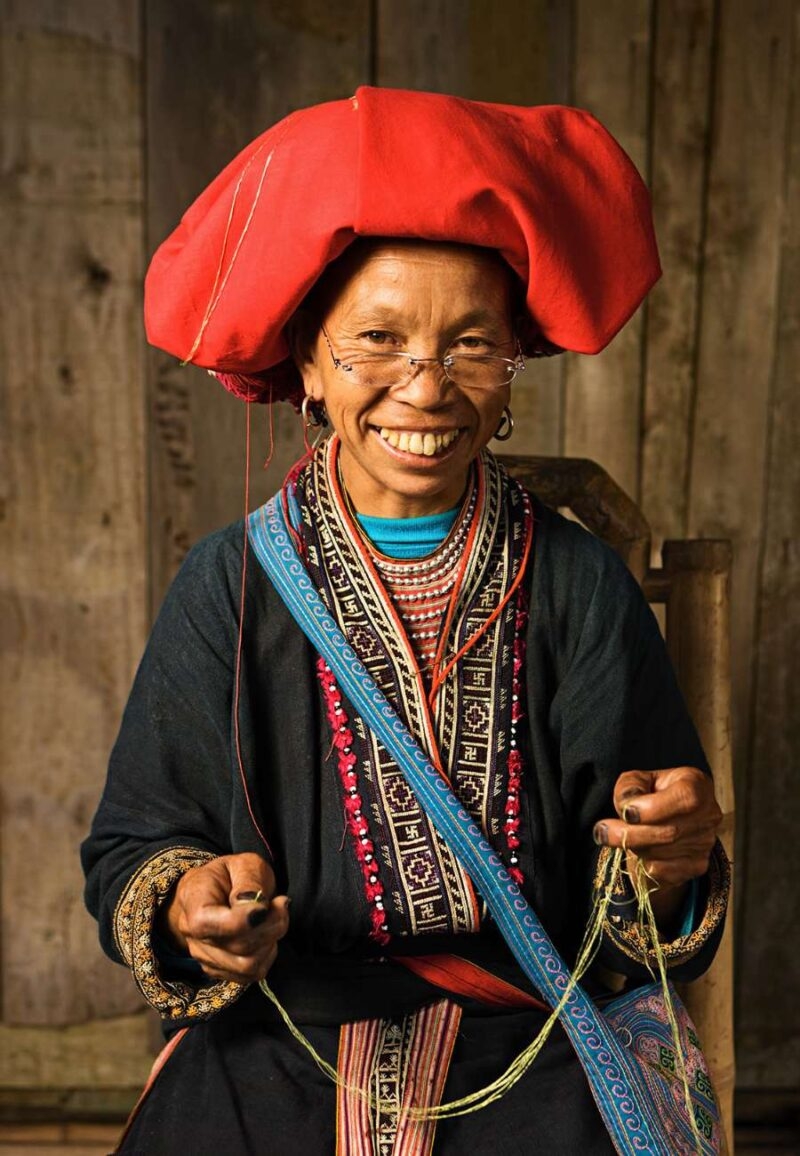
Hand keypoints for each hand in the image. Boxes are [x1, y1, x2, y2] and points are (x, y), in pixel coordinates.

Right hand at [159, 853, 289, 983]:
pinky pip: (250, 975)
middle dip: (271, 926)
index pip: (212, 924)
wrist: (217, 890)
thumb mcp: (244, 864)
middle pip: (238, 947)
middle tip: (280, 904)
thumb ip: (249, 883)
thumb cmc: (231, 875)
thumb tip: (255, 909)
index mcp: (193, 901)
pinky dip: (266, 955)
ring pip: (247, 966)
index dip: (247, 918)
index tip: (270, 903)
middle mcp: (193, 935)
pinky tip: (266, 934)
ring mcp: (204, 957)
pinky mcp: (219, 971)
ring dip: (271, 942)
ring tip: (272, 918)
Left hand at [594, 767, 721, 924]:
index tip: (626, 812)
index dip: (653, 808)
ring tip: (619, 836)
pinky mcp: (698, 865)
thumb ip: (630, 786)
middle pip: (669, 832)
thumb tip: (628, 806)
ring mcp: (705, 842)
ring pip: (662, 854)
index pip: (685, 798)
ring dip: (633, 847)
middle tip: (601, 831)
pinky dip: (643, 863)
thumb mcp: (638, 780)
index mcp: (697, 784)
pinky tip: (637, 849)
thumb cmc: (650, 793)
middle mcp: (708, 814)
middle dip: (629, 834)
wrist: (665, 818)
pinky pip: (663, 871)